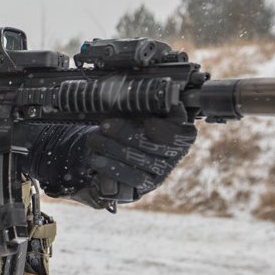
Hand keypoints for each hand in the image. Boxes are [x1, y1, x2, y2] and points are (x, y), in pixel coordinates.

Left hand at [79, 105, 196, 207]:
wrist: (125, 146)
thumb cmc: (137, 121)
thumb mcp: (143, 109)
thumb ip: (143, 101)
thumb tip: (129, 90)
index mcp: (181, 133)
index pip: (179, 135)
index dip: (165, 131)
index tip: (148, 123)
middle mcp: (175, 154)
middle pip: (153, 147)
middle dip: (125, 134)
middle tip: (104, 124)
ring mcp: (161, 172)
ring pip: (139, 162)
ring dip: (113, 149)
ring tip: (93, 139)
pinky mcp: (146, 184)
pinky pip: (130, 179)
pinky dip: (111, 169)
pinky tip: (96, 159)